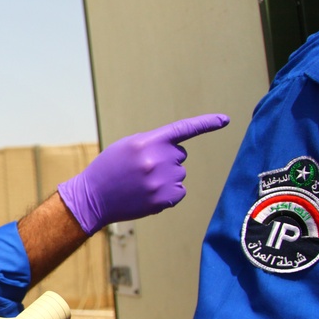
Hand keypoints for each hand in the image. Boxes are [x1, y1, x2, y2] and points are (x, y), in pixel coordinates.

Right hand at [57, 113, 229, 234]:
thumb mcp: (126, 147)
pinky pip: (180, 192)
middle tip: (142, 169)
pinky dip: (168, 194)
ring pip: (179, 174)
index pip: (183, 129)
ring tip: (140, 184)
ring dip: (165, 178)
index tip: (226, 119)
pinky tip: (147, 195)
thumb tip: (177, 152)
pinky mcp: (164, 199)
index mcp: (146, 142)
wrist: (92, 198)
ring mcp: (161, 180)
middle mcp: (157, 159)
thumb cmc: (109, 169)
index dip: (207, 123)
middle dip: (166, 160)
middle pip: (180, 155)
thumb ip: (152, 143)